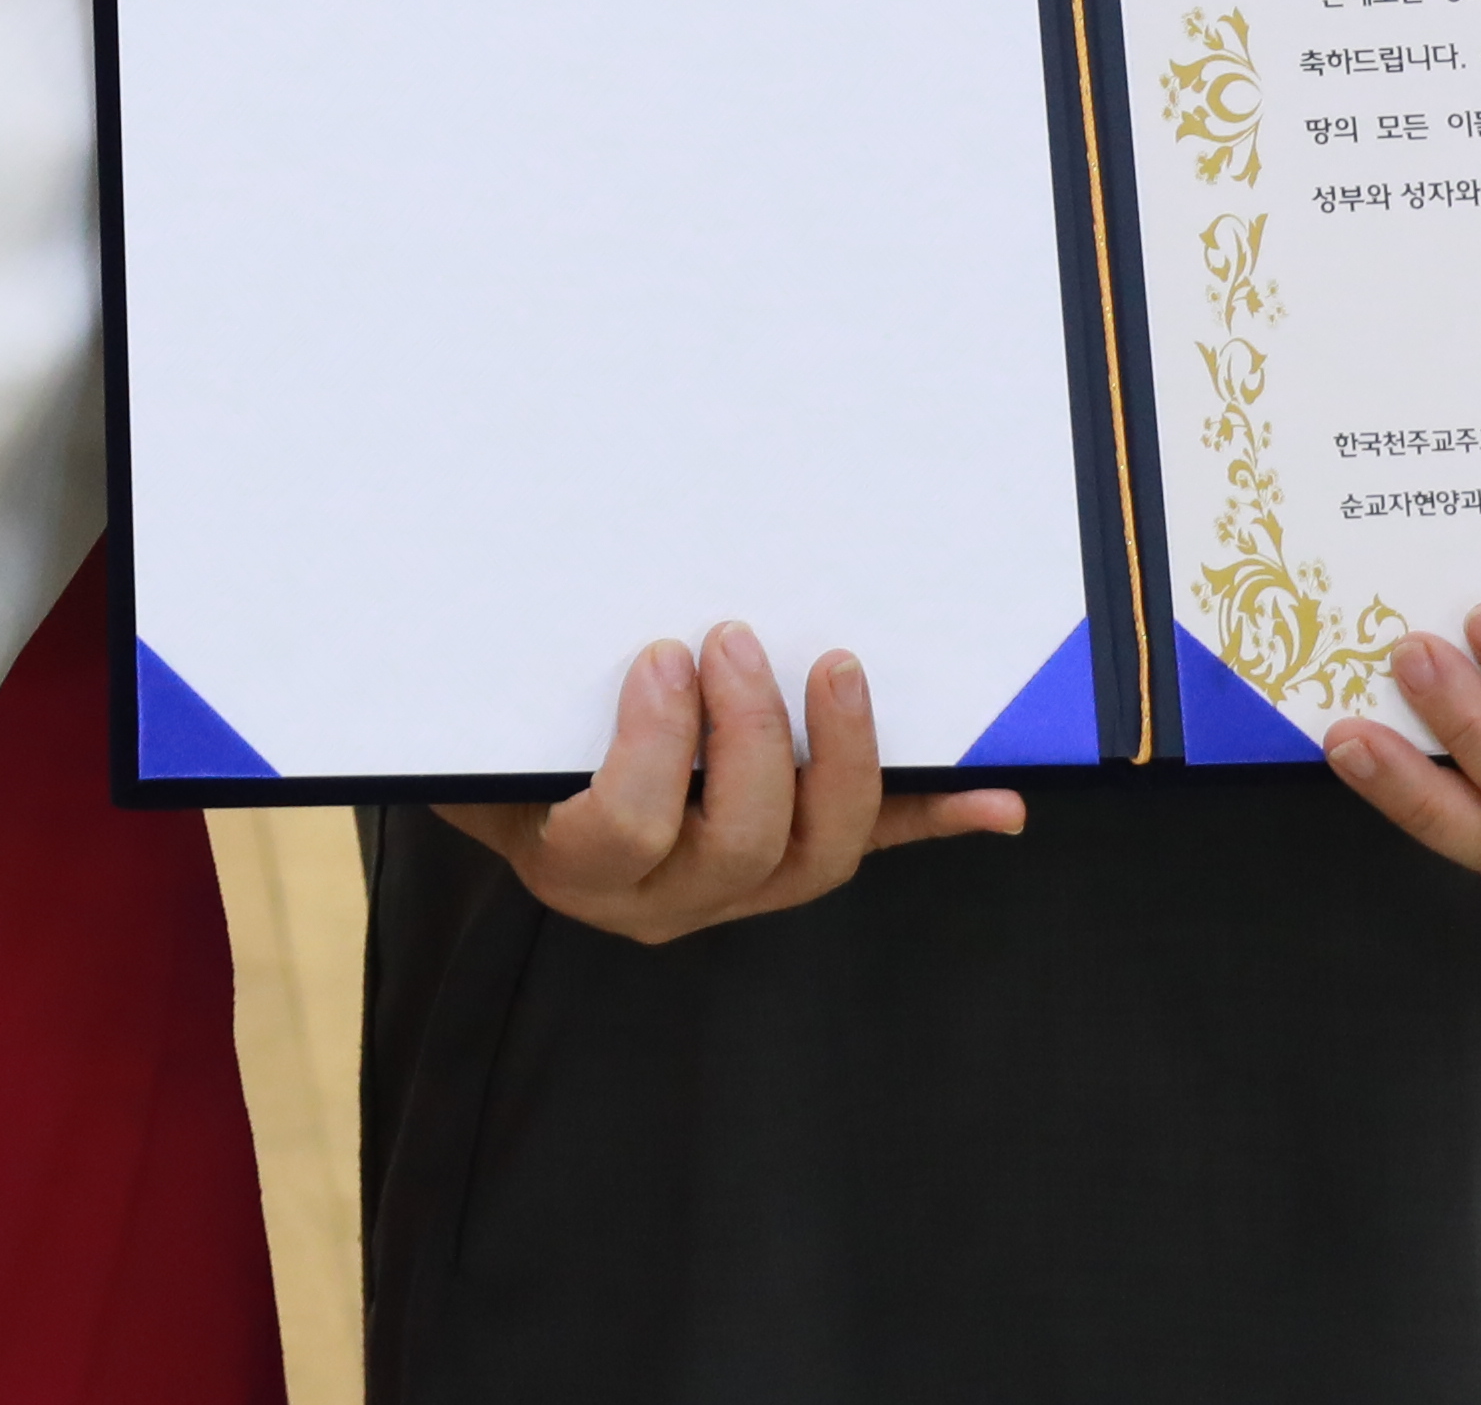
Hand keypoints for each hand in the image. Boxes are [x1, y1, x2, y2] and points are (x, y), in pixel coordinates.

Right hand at [434, 624, 1025, 947]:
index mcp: (573, 862)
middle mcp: (662, 899)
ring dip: (844, 760)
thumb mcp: (483, 721)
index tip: (662, 655)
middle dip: (750, 735)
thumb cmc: (496, 743)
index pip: (624, 831)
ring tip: (838, 669)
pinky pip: (870, 848)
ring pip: (816, 856)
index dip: (655, 746)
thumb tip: (492, 582)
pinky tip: (996, 802)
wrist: (512, 789)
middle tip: (734, 639)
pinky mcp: (788, 863)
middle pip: (737, 844)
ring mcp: (733, 891)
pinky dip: (934, 820)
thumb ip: (505, 684)